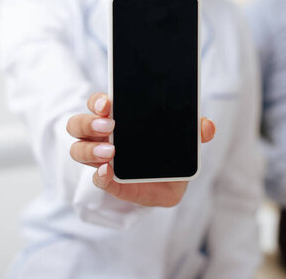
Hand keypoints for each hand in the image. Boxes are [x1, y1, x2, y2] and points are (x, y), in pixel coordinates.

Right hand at [67, 92, 215, 206]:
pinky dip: (100, 176)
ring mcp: (102, 160)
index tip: (108, 102)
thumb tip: (207, 126)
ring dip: (90, 149)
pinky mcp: (109, 183)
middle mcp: (102, 137)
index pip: (98, 104)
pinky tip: (108, 172)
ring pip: (79, 150)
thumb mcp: (184, 141)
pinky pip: (96, 179)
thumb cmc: (168, 154)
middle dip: (89, 122)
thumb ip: (194, 133)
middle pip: (78, 124)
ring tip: (110, 151)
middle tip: (108, 125)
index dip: (98, 101)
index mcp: (117, 118)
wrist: (169, 184)